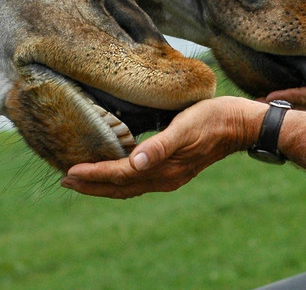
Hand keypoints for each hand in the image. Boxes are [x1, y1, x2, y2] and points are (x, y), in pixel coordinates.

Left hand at [61, 96, 263, 198]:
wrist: (241, 124)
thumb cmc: (212, 119)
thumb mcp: (184, 127)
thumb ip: (159, 146)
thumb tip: (134, 162)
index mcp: (163, 169)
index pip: (118, 175)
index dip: (93, 174)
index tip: (68, 172)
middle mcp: (164, 178)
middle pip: (119, 187)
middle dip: (91, 185)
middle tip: (64, 179)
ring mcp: (170, 175)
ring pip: (128, 185)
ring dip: (103, 183)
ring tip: (82, 178)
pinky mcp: (174, 168)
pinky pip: (139, 179)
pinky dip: (121, 177)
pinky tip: (116, 168)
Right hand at [263, 34, 305, 116]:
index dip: (297, 109)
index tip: (279, 108)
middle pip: (305, 114)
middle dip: (283, 113)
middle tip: (262, 114)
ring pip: (299, 107)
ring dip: (278, 107)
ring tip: (257, 107)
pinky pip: (300, 96)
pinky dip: (282, 97)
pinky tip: (266, 98)